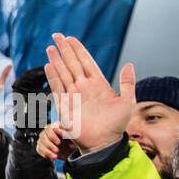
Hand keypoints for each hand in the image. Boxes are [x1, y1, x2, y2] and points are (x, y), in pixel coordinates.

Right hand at [36, 122, 75, 161]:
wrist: (71, 148)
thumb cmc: (73, 139)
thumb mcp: (74, 134)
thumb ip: (71, 129)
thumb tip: (69, 124)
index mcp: (54, 126)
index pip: (49, 129)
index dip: (53, 136)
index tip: (59, 143)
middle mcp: (47, 132)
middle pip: (43, 137)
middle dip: (49, 145)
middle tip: (57, 150)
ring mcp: (43, 139)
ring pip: (40, 144)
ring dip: (47, 151)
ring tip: (55, 156)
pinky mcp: (41, 147)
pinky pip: (40, 150)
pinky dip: (46, 154)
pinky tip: (53, 157)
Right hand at [45, 33, 135, 151]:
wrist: (103, 143)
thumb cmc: (117, 125)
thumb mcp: (128, 102)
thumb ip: (128, 83)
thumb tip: (129, 64)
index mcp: (99, 84)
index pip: (87, 62)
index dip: (79, 49)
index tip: (71, 38)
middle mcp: (84, 88)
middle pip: (72, 63)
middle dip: (65, 49)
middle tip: (57, 35)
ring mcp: (74, 96)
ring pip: (64, 73)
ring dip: (57, 59)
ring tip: (50, 47)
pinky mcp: (65, 106)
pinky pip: (58, 88)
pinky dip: (53, 77)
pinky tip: (49, 65)